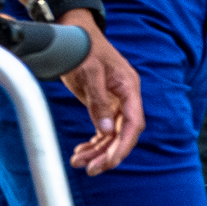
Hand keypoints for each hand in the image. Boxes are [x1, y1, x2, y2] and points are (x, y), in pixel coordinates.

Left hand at [58, 16, 144, 173]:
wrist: (73, 35)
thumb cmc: (83, 48)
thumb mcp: (88, 71)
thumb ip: (97, 100)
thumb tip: (105, 130)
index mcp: (128, 88)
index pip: (133, 123)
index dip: (124, 145)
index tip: (110, 162)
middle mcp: (125, 98)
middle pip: (123, 134)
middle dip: (108, 154)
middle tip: (90, 170)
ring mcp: (114, 102)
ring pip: (111, 135)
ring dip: (96, 151)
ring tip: (78, 162)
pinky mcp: (102, 105)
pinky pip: (102, 131)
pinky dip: (93, 143)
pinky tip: (81, 152)